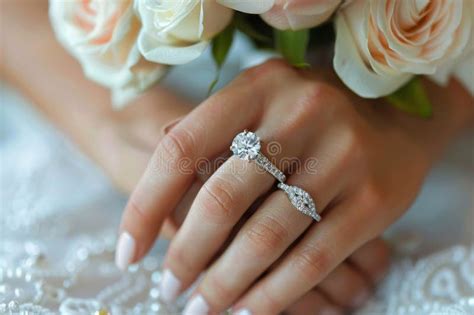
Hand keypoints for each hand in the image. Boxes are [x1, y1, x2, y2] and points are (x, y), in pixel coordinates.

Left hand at [117, 60, 471, 313]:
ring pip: (266, 237)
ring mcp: (342, 156)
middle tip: (169, 288)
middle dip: (186, 255)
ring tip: (202, 306)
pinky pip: (312, 259)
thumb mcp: (258, 102)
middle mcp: (301, 113)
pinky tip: (247, 308)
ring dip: (225, 283)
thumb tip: (153, 182)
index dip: (145, 205)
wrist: (392, 118)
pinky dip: (273, 293)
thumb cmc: (305, 116)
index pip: (181, 149)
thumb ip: (209, 134)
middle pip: (222, 199)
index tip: (128, 252)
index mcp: (258, 86)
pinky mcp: (373, 200)